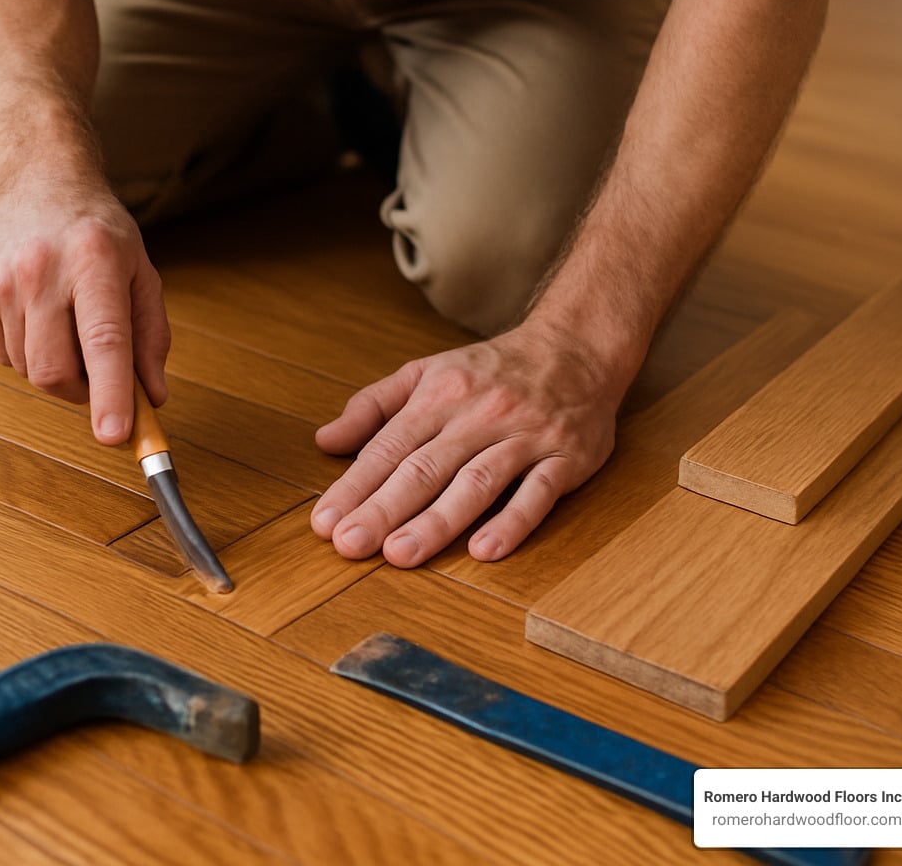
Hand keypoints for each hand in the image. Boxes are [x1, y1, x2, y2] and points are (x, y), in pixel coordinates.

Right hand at [0, 177, 169, 443]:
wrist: (35, 179)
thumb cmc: (97, 232)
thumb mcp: (140, 271)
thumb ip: (151, 336)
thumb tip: (152, 398)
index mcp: (94, 260)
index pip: (103, 339)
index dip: (110, 393)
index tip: (115, 435)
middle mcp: (41, 270)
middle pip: (56, 370)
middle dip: (82, 392)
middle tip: (99, 372)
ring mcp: (0, 284)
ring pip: (30, 371)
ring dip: (56, 367)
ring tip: (66, 321)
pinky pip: (6, 357)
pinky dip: (29, 352)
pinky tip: (38, 313)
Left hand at [310, 322, 625, 564]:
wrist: (576, 347)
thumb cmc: (491, 370)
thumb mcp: (425, 373)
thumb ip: (373, 407)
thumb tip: (325, 441)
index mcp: (440, 395)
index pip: (389, 447)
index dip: (355, 486)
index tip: (325, 522)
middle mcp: (479, 415)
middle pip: (425, 468)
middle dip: (384, 509)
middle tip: (349, 545)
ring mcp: (525, 437)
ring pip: (476, 483)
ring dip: (437, 521)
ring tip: (400, 554)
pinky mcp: (565, 458)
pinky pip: (538, 493)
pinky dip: (513, 522)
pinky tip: (484, 550)